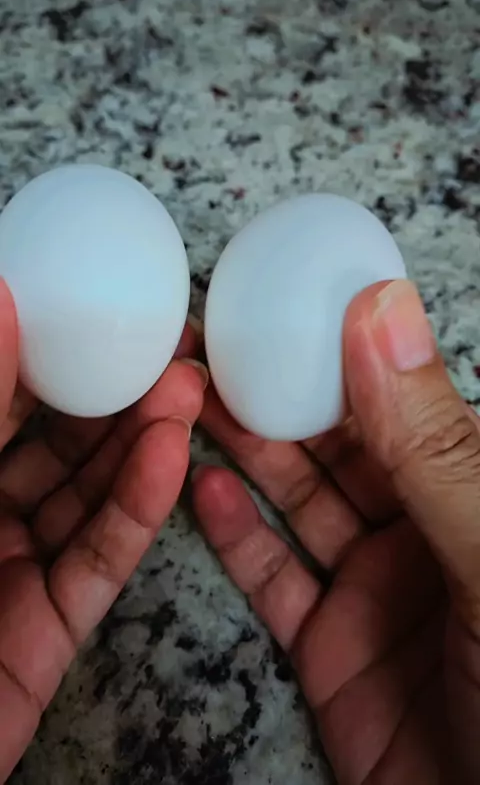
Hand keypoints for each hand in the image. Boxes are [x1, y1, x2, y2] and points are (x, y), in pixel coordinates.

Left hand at [0, 281, 206, 782]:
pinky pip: (99, 561)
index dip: (58, 352)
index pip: (5, 400)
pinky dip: (137, 509)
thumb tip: (0, 294)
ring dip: (141, 444)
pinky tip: (174, 456)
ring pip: (89, 497)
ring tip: (189, 390)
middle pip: (59, 447)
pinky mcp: (49, 629)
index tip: (113, 312)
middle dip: (119, 396)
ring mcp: (14, 572)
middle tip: (175, 350)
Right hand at [194, 279, 479, 784]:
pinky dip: (236, 535)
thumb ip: (432, 445)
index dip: (344, 345)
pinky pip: (275, 579)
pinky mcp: (333, 647)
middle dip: (279, 394)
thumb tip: (381, 313)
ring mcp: (375, 587)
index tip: (283, 299)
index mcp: (474, 487)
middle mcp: (425, 527)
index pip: (401, 396)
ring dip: (247, 451)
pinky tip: (200, 490)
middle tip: (212, 348)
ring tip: (190, 403)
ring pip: (300, 501)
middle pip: (340, 444)